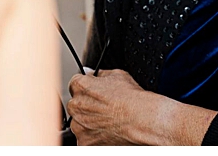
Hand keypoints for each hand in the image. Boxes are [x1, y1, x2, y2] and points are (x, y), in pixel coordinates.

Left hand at [68, 72, 213, 144]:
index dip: (87, 89)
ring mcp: (79, 126)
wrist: (142, 121)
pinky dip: (93, 138)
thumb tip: (92, 74)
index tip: (94, 94)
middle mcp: (76, 106)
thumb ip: (100, 74)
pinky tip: (107, 133)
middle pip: (76, 105)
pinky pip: (85, 139)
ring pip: (79, 123)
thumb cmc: (132, 100)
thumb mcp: (117, 75)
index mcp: (80, 87)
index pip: (75, 84)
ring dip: (88, 123)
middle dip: (86, 107)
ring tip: (107, 123)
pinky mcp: (85, 143)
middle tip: (102, 110)